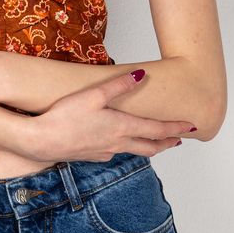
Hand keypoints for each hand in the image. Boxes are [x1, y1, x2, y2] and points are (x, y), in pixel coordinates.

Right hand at [27, 70, 196, 161]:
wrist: (42, 141)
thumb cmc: (65, 116)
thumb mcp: (94, 94)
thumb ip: (119, 85)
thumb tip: (141, 75)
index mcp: (121, 127)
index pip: (157, 129)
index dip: (176, 127)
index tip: (192, 126)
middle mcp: (117, 143)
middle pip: (150, 146)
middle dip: (167, 142)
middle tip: (179, 139)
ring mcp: (105, 152)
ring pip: (134, 151)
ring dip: (148, 147)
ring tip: (154, 143)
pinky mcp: (92, 156)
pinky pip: (115, 153)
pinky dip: (125, 148)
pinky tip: (119, 144)